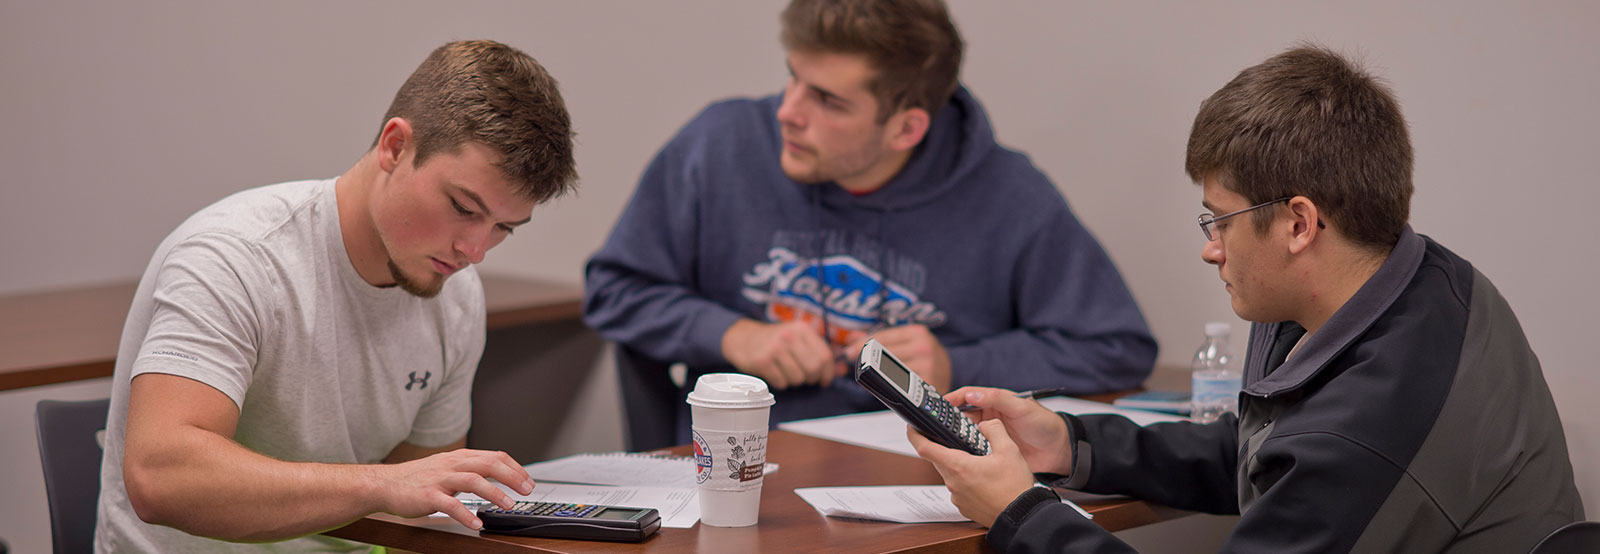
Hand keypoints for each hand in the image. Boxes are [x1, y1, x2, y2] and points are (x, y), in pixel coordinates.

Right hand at [372, 448, 534, 529]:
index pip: (495, 456)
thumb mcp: (449, 466)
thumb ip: (471, 468)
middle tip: (526, 491)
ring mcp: (440, 480)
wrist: (386, 483)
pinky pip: (450, 505)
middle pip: (489, 465)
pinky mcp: (428, 496)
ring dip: (494, 493)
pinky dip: (466, 514)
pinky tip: (477, 523)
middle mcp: (452, 465)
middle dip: (512, 477)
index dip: (515, 468)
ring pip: (473, 481)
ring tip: (508, 505)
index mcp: (460, 457)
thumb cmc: (419, 478)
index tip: (528, 481)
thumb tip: (498, 473)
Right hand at [721, 319, 835, 388]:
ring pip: (798, 378)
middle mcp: (789, 336)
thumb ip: (818, 351)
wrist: (743, 338)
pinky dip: (781, 383)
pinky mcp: (762, 361)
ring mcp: (774, 348)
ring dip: (794, 380)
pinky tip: (775, 373)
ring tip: (787, 371)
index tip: (824, 379)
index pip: (825, 356)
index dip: (828, 372)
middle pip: (813, 368)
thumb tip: (841, 371)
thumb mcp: (797, 337)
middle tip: (806, 378)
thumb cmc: (776, 341)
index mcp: (802, 329)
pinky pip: (782, 383)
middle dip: (812, 378)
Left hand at [853, 324, 950, 391]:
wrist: (949, 372)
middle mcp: (923, 346)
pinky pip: (899, 384)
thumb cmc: (923, 356)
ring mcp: (926, 366)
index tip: (849, 351)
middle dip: (866, 358)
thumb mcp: (907, 341)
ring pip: (890, 369)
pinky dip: (887, 384)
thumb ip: (882, 339)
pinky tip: (883, 384)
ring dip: (875, 372)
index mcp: (918, 332)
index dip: (863, 344)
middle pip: (884, 352)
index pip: (883, 336)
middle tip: (853, 361)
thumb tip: (851, 338)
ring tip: (867, 373)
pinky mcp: (926, 383)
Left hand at [908, 419, 1036, 526]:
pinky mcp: (963, 506)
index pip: (925, 448)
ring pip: (950, 473)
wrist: (1021, 517)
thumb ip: (994, 430)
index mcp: (959, 466)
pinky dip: (967, 480)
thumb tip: (985, 424)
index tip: (912, 427)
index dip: (915, 435)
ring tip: (981, 461)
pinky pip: (959, 488)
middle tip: (960, 440)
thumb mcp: (1009, 450)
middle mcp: (953, 482)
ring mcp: (956, 496)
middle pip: (939, 459)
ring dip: (960, 465)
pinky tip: (984, 479)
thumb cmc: (1014, 488)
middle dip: (946, 448)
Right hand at [946, 387, 1073, 474]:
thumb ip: (998, 399)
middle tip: (937, 427)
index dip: (951, 399)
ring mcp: (990, 433)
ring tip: (944, 441)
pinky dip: (965, 450)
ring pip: (965, 432)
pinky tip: (959, 455)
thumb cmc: (1044, 424)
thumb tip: (973, 394)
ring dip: (956, 436)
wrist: (1058, 451)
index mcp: (994, 400)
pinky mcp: (992, 449)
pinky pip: (973, 448)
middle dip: (949, 420)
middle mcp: (989, 415)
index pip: (967, 396)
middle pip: (961, 415)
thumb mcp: (1022, 408)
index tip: (938, 406)